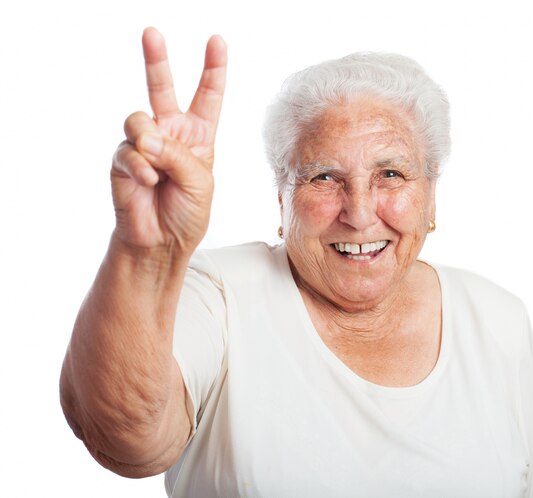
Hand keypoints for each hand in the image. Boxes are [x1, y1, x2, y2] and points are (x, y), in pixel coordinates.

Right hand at [111, 27, 226, 253]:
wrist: (161, 242)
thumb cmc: (188, 214)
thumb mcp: (199, 181)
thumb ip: (177, 154)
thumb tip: (145, 136)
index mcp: (198, 135)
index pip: (207, 96)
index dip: (212, 69)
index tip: (216, 41)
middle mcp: (170, 133)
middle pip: (162, 88)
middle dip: (156, 59)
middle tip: (152, 32)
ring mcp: (145, 143)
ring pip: (138, 119)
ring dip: (149, 143)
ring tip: (156, 171)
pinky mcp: (123, 158)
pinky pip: (129, 150)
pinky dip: (140, 167)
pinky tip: (148, 183)